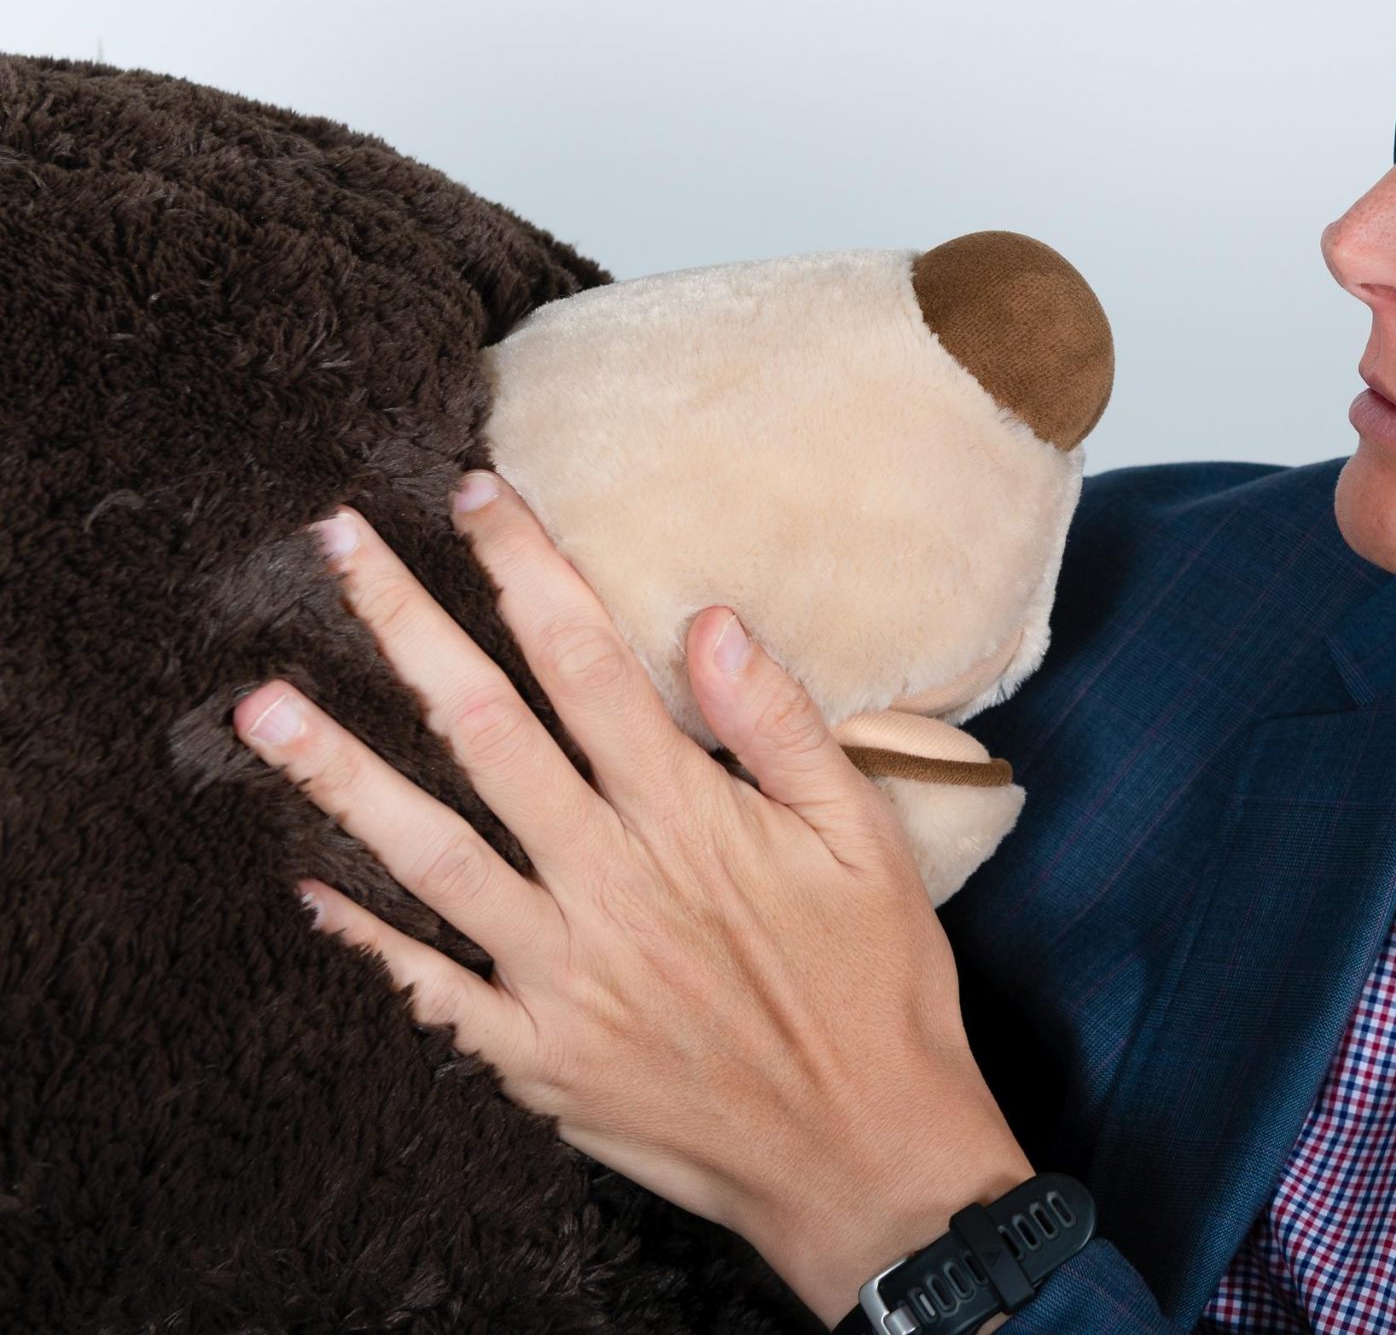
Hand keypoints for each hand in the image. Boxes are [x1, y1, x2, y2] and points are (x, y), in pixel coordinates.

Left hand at [231, 470, 1033, 1326]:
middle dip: (407, 628)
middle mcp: (611, 882)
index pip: (589, 663)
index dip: (525, 570)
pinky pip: (430, 987)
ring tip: (262, 704)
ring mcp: (562, 972)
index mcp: (691, 818)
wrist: (863, 1154)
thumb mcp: (865, 843)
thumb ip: (782, 730)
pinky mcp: (536, 1053)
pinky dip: (364, 940)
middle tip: (336, 544)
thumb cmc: (877, 987)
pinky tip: (304, 888)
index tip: (471, 495)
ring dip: (340, 773)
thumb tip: (710, 624)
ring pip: (431, 852)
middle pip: (487, 730)